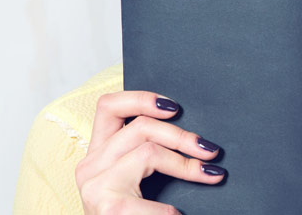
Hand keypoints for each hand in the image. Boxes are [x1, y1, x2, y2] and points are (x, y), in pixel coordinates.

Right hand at [76, 91, 225, 213]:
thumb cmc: (132, 213)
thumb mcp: (134, 178)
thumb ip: (147, 151)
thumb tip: (192, 135)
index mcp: (97, 154)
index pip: (108, 106)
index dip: (141, 98)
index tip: (176, 107)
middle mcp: (90, 165)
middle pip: (141, 127)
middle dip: (182, 136)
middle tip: (212, 151)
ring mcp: (95, 186)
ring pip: (149, 152)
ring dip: (186, 165)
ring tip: (210, 175)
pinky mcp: (108, 206)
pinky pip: (155, 198)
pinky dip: (171, 209)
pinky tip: (178, 214)